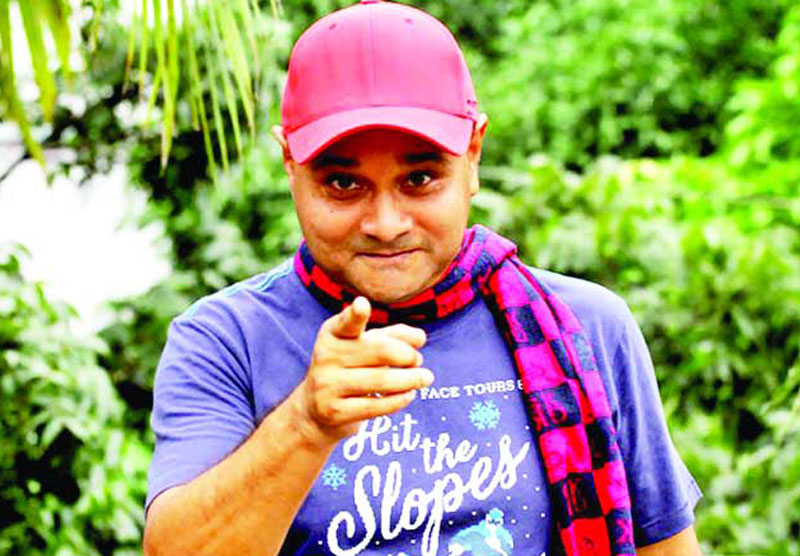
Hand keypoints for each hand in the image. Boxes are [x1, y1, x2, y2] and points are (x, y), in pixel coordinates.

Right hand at [294, 296, 432, 444]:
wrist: (315, 409)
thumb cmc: (350, 368)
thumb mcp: (366, 345)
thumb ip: (394, 335)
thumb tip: (420, 338)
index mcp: (332, 334)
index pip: (346, 323)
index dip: (355, 315)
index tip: (362, 305)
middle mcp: (326, 357)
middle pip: (381, 351)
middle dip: (408, 355)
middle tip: (418, 360)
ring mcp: (328, 385)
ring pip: (382, 380)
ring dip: (411, 379)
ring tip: (425, 377)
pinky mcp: (335, 412)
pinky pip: (377, 405)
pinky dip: (400, 399)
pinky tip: (409, 394)